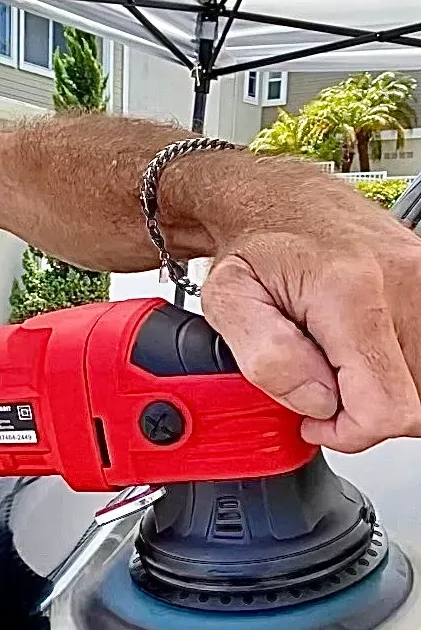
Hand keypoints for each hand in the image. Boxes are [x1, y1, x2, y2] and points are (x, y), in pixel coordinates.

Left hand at [199, 187, 420, 453]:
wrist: (276, 198)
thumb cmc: (251, 247)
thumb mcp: (228, 303)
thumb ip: (268, 360)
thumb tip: (318, 402)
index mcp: (350, 293)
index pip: (388, 408)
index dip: (350, 431)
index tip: (316, 420)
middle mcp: (401, 282)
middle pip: (412, 399)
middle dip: (362, 410)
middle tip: (319, 387)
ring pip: (420, 379)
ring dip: (379, 386)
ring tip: (334, 362)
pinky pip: (420, 350)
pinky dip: (393, 363)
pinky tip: (356, 348)